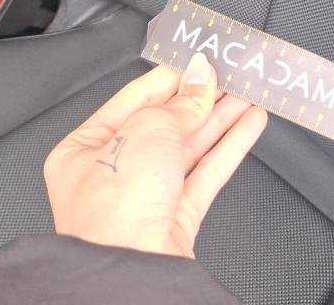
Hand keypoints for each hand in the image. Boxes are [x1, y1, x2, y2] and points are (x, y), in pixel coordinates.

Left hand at [44, 53, 267, 257]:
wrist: (129, 273)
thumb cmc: (113, 211)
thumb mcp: (147, 132)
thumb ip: (180, 103)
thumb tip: (200, 77)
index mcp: (84, 149)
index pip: (133, 101)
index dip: (170, 78)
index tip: (198, 61)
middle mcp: (112, 173)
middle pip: (165, 123)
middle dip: (200, 98)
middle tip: (230, 74)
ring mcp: (146, 197)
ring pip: (190, 147)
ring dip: (221, 118)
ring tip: (249, 92)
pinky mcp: (176, 218)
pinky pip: (207, 172)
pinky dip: (230, 146)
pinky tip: (249, 124)